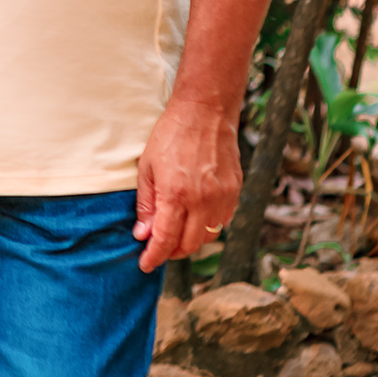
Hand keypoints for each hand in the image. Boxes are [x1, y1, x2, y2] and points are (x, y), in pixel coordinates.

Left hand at [133, 97, 240, 272]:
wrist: (205, 111)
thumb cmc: (171, 134)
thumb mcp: (147, 166)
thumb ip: (146, 203)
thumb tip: (143, 234)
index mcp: (176, 194)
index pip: (165, 240)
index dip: (154, 257)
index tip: (146, 264)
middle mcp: (202, 200)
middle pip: (189, 245)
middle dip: (172, 252)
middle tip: (159, 247)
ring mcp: (222, 197)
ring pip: (208, 237)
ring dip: (191, 241)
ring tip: (177, 232)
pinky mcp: (234, 191)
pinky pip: (222, 221)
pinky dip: (208, 226)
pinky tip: (196, 217)